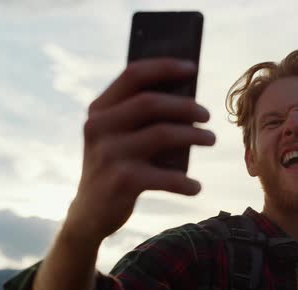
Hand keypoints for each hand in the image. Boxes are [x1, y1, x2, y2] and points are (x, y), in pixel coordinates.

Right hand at [63, 58, 214, 245]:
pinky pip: (166, 176)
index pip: (132, 75)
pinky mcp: (121, 182)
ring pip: (163, 134)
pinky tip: (195, 187)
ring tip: (210, 139)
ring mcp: (109, 154)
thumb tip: (188, 98)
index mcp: (99, 110)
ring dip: (194, 136)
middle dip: (186, 106)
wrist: (88, 215)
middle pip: (151, 103)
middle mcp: (99, 127)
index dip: (165, 67)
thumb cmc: (114, 168)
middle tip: (207, 115)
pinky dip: (185, 182)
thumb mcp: (116, 138)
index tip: (192, 68)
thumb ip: (139, 117)